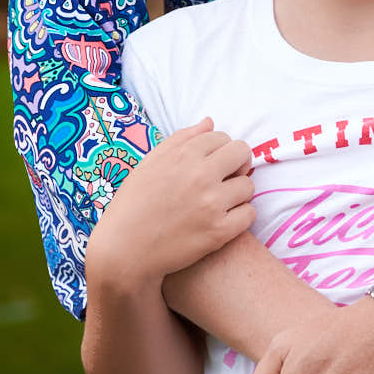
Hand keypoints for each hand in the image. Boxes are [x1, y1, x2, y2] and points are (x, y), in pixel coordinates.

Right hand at [87, 119, 253, 292]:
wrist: (124, 252)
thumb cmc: (133, 205)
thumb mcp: (150, 164)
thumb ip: (181, 139)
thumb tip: (210, 122)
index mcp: (183, 156)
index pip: (222, 137)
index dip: (219, 149)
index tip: (212, 163)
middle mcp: (200, 175)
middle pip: (242, 153)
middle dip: (237, 163)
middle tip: (226, 178)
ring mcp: (211, 204)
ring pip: (248, 185)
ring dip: (237, 193)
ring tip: (220, 202)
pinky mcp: (218, 233)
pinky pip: (249, 214)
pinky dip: (240, 217)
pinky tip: (223, 220)